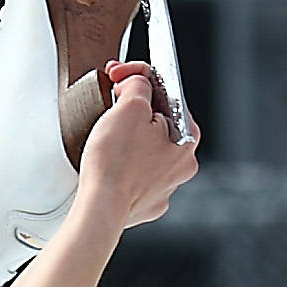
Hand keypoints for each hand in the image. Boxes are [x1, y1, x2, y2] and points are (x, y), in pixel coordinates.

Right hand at [72, 64, 198, 228]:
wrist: (100, 208)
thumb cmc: (116, 164)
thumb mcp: (130, 106)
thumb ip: (140, 85)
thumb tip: (140, 83)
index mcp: (186, 139)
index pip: (168, 96)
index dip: (141, 80)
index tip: (122, 77)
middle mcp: (181, 167)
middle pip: (157, 124)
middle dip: (133, 111)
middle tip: (112, 108)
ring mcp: (162, 188)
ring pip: (144, 151)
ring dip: (127, 140)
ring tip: (107, 140)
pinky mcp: (142, 204)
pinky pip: (132, 175)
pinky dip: (120, 166)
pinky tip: (108, 165)